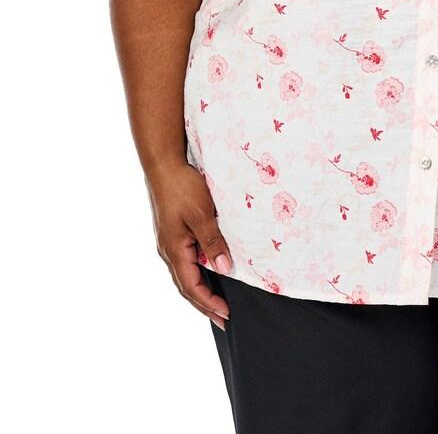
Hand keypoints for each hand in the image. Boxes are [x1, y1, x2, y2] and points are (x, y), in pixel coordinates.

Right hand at [145, 161, 233, 331]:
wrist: (165, 165)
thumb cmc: (183, 188)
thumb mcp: (202, 215)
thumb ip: (213, 242)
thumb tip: (224, 269)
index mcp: (174, 250)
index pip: (191, 286)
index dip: (208, 302)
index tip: (226, 314)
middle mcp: (169, 250)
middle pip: (186, 286)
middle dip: (205, 304)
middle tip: (223, 319)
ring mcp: (170, 242)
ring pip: (185, 274)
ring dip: (201, 290)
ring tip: (217, 302)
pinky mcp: (173, 233)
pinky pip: (186, 261)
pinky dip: (197, 273)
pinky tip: (209, 271)